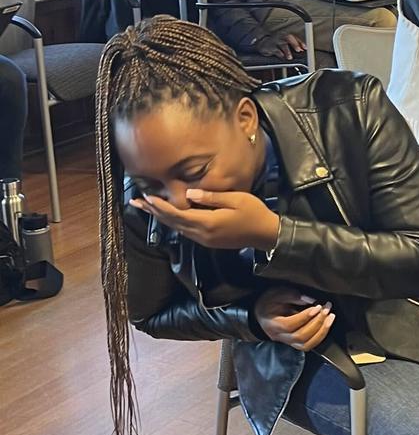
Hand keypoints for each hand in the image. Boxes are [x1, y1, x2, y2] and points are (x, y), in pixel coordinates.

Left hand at [131, 189, 280, 251]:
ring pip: (176, 228)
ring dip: (161, 218)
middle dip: (153, 212)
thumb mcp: (236, 199)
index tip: (146, 196)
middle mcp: (202, 233)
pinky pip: (185, 231)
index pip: (177, 213)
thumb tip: (189, 193)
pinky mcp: (208, 241)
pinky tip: (168, 216)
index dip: (160, 205)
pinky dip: (173, 222)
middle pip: (172, 222)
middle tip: (136, 202)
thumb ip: (211, 197)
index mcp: (208, 222)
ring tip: (147, 208)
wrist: (266, 234)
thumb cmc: (254, 213)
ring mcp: (204, 239)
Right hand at [254, 286, 334, 350]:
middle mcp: (279, 337)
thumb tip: (309, 300)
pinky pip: (309, 345)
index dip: (305, 317)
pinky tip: (327, 324)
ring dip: (322, 331)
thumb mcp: (277, 293)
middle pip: (300, 336)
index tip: (317, 306)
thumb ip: (292, 296)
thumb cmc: (269, 302)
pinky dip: (320, 336)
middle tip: (326, 308)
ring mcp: (287, 342)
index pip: (289, 325)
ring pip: (306, 344)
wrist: (262, 314)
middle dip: (317, 322)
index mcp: (272, 324)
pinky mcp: (295, 343)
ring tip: (330, 316)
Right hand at [265, 32, 305, 59]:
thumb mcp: (285, 42)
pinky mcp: (269, 47)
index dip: (300, 42)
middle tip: (299, 50)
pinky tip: (282, 56)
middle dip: (294, 44)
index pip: (295, 37)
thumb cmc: (276, 43)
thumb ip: (294, 45)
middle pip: (289, 38)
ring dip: (287, 51)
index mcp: (286, 35)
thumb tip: (303, 50)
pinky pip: (275, 50)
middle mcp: (281, 36)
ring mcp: (275, 41)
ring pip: (282, 44)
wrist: (262, 42)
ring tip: (290, 57)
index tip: (305, 48)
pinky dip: (279, 54)